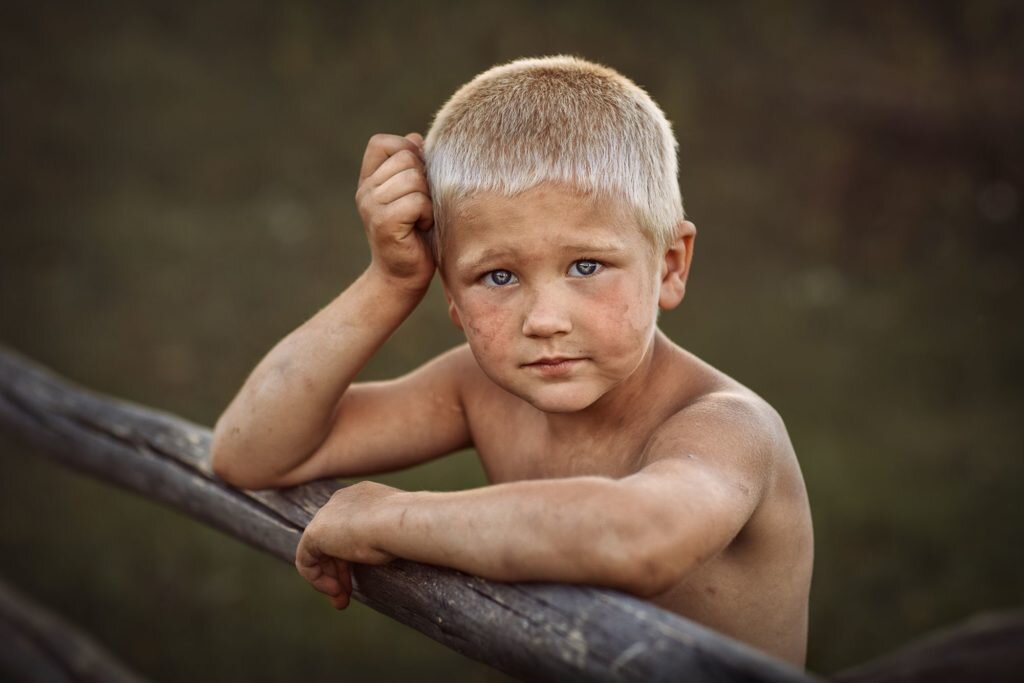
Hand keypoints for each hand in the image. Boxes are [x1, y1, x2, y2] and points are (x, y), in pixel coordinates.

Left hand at [295, 480, 400, 609]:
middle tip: (348, 595)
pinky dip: (318, 579)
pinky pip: (306, 560)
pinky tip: (336, 591)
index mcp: (363, 495)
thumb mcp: (398, 531)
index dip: (353, 555)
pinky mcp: (314, 532)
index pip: (349, 527)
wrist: (399, 522)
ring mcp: (326, 514)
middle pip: (332, 540)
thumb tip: (393, 551)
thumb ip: (389, 536)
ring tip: (341, 601)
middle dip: (340, 571)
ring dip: (329, 579)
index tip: (364, 575)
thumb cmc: (407, 527)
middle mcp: (342, 501)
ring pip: (319, 552)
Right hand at [355, 132, 434, 293]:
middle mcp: (365, 190)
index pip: (382, 142)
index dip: (406, 151)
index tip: (417, 178)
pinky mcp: (383, 222)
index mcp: (369, 179)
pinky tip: (422, 227)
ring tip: (422, 218)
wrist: (403, 277)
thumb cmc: (415, 235)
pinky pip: (416, 201)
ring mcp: (371, 206)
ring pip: (413, 178)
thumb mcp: (414, 194)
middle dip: (423, 179)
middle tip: (422, 206)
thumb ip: (413, 166)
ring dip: (427, 199)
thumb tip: (416, 138)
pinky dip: (427, 214)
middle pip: (406, 158)